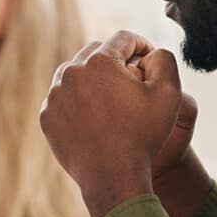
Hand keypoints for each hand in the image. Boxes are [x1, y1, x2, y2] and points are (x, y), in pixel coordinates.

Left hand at [40, 31, 182, 216]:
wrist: (113, 177)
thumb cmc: (143, 135)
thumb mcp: (169, 93)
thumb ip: (165, 59)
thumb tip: (151, 52)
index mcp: (100, 61)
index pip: (124, 39)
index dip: (142, 46)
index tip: (149, 60)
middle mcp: (71, 72)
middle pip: (96, 52)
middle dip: (116, 61)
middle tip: (132, 80)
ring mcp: (55, 95)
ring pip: (76, 73)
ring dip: (94, 79)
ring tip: (112, 97)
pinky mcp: (47, 116)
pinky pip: (64, 98)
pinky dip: (78, 101)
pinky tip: (96, 116)